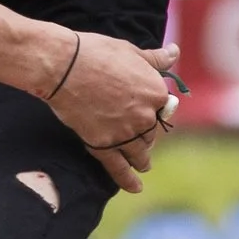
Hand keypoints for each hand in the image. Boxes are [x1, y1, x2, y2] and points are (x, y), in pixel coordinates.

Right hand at [45, 31, 181, 192]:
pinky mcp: (103, 144)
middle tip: (137, 135)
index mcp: (156, 92)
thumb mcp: (130, 50)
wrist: (63, 65)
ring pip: (140, 152)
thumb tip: (175, 51)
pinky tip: (135, 187)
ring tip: (142, 164)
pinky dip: (128, 179)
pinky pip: (119, 167)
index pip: (162, 109)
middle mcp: (146, 116)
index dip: (153, 110)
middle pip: (151, 133)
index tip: (146, 111)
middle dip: (145, 134)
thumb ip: (156, 59)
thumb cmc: (95, 52)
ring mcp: (125, 133)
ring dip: (142, 159)